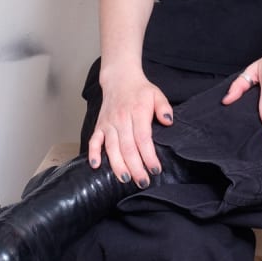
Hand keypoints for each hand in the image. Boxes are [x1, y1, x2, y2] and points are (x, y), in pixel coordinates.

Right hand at [88, 71, 173, 187]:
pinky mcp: (99, 125)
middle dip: (136, 167)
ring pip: (112, 147)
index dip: (149, 156)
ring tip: (125, 179)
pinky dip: (93, 153)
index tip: (156, 169)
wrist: (119, 78)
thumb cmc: (140, 90)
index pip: (143, 138)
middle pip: (128, 147)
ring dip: (118, 165)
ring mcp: (109, 123)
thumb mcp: (157, 94)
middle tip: (143, 182)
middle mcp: (121, 119)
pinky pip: (94, 140)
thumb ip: (164, 108)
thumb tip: (168, 122)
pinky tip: (96, 166)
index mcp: (137, 112)